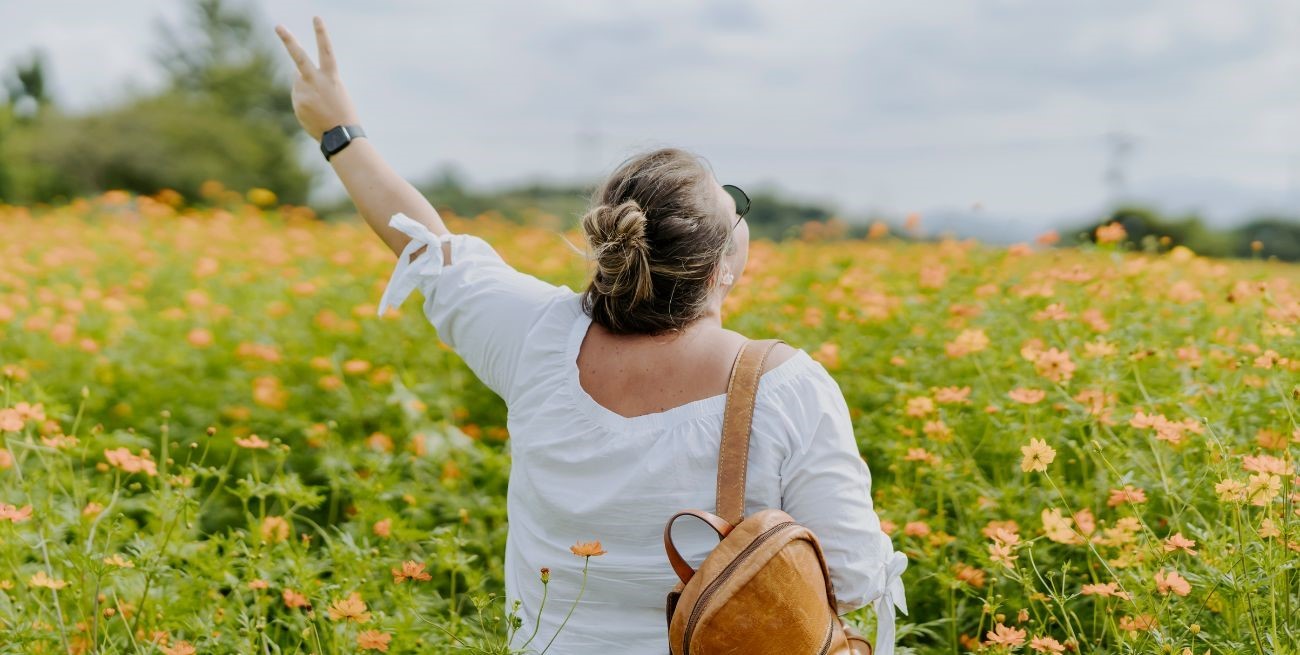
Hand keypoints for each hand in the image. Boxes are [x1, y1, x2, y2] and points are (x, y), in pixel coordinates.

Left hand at [274, 16, 362, 141]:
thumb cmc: (342, 112)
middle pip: (300, 57)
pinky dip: (304, 102)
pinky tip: (315, 112)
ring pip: (298, 82)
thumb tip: (296, 74)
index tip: (316, 17)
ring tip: (320, 105)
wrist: (340, 135)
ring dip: (305, 89)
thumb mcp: (334, 90)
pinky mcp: (298, 103)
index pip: (326, 50)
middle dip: (289, 40)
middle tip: (278, 26)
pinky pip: (298, 97)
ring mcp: (305, 93)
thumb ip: (315, 79)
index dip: (321, 33)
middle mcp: (316, 82)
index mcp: (331, 77)